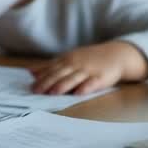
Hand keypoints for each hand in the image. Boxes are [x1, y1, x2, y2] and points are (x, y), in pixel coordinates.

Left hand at [29, 41, 147, 94]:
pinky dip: (86, 87)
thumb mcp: (68, 59)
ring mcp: (89, 70)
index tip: (31, 86)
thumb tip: (31, 72)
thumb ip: (50, 66)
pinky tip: (79, 93)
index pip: (51, 69)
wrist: (116, 54)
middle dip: (48, 82)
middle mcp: (76, 64)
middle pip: (60, 74)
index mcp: (67, 60)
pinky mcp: (101, 77)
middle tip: (37, 91)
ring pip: (73, 78)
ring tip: (53, 93)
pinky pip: (93, 83)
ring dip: (63, 85)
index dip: (41, 78)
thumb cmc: (88, 59)